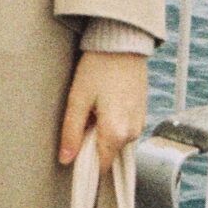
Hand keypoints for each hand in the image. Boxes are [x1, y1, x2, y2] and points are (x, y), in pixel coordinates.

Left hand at [58, 51, 147, 174]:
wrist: (123, 41)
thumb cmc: (98, 67)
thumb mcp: (78, 98)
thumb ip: (71, 132)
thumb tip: (65, 159)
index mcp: (117, 132)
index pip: (101, 165)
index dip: (85, 162)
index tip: (74, 149)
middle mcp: (133, 132)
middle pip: (108, 152)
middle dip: (93, 142)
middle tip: (83, 116)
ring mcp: (140, 122)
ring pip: (116, 140)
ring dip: (103, 131)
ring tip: (94, 105)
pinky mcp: (142, 112)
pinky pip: (124, 128)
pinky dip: (113, 121)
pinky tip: (105, 101)